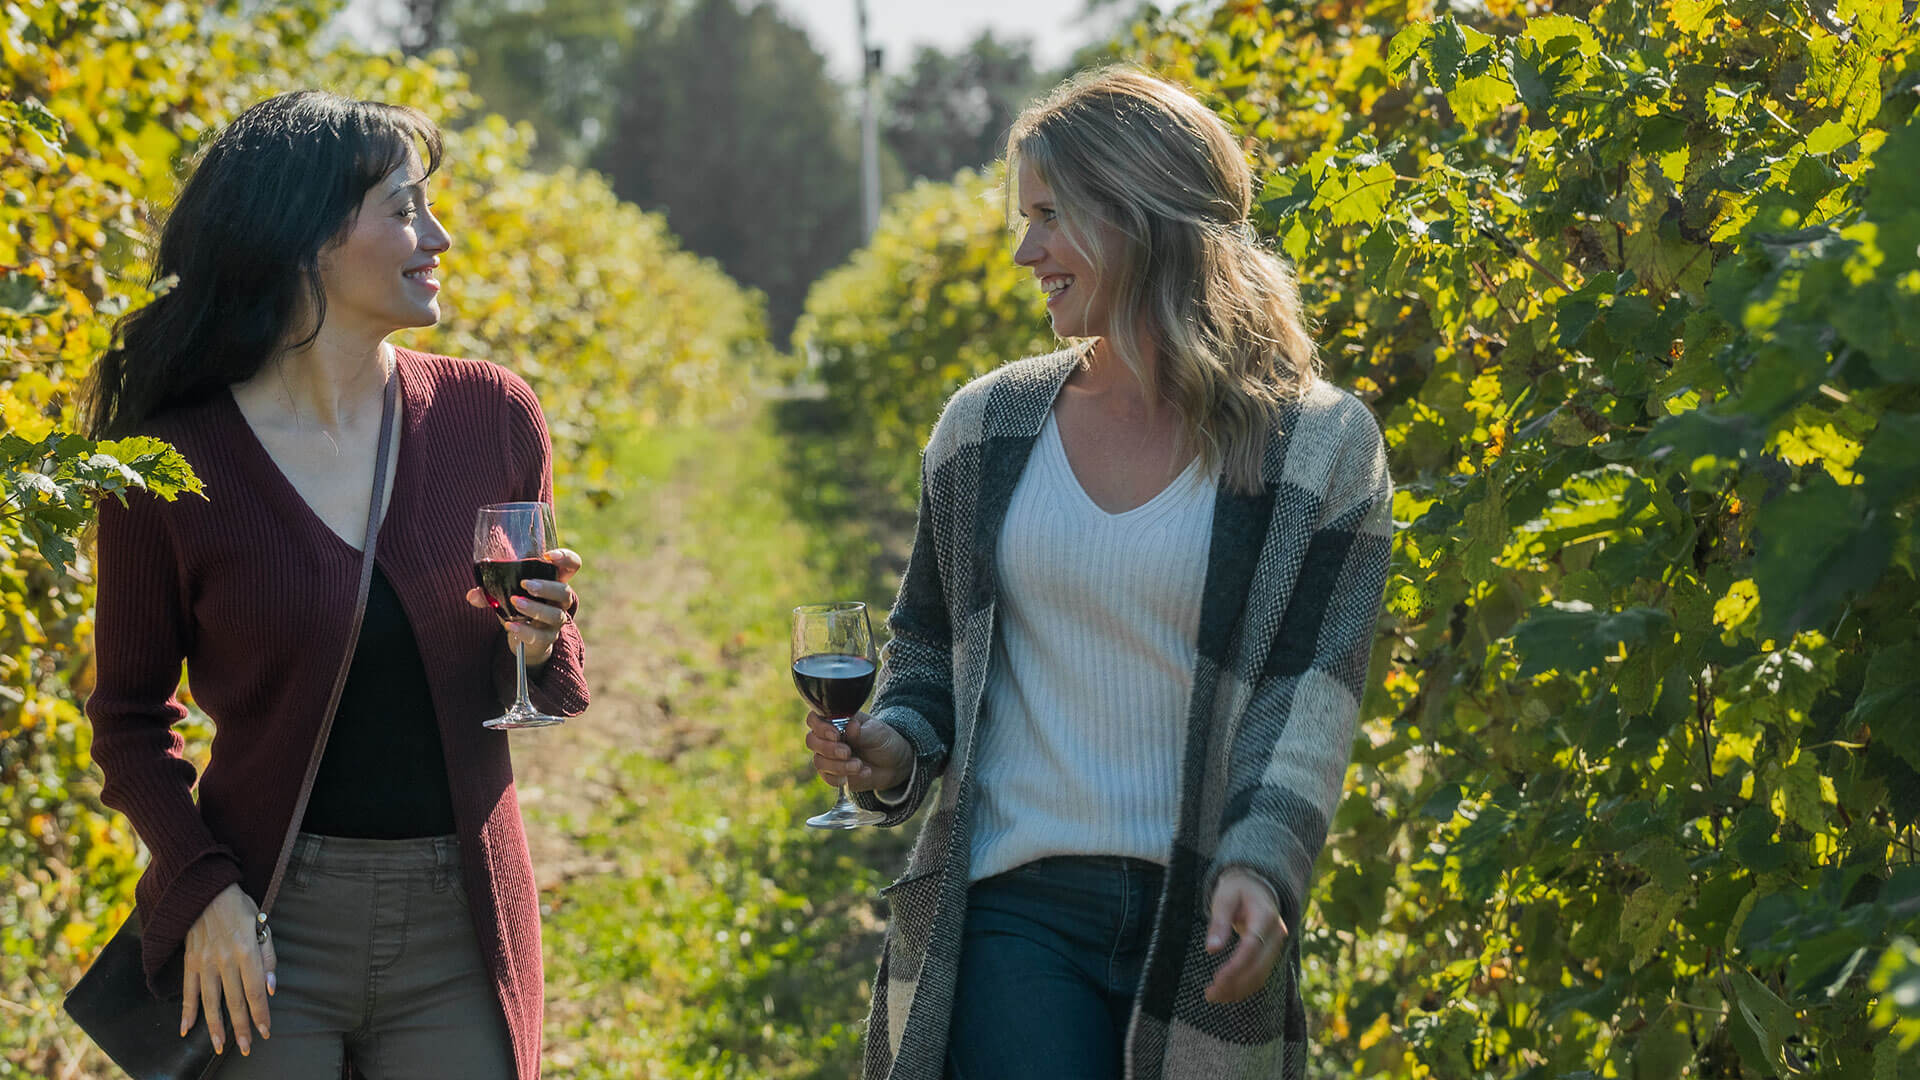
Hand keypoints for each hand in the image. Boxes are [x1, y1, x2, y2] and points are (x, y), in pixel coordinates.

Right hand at [181, 883, 274, 1055]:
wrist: (205, 892)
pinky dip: (187, 1012)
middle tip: (248, 1047)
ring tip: (220, 1047)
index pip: (255, 990)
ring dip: (216, 1027)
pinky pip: (188, 991)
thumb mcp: (262, 926)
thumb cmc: (240, 908)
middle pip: (234, 1001)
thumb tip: (270, 988)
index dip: (261, 1013)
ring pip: (210, 1002)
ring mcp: (204, 962)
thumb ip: (268, 958)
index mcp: (246, 950)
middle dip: (242, 1027)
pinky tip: (186, 1030)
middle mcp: (224, 959)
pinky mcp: (190, 962)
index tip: (266, 1031)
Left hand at [468, 547, 580, 666]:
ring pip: (555, 615)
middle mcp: (559, 602)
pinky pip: (540, 636)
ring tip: (515, 603)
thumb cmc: (517, 608)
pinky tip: (510, 626)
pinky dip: (525, 630)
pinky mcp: (546, 639)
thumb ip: (489, 593)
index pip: (572, 566)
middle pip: (565, 592)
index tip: (548, 556)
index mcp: (553, 582)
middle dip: (547, 587)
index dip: (565, 558)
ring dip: (535, 608)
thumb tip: (473, 595)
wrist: (524, 640)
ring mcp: (555, 621)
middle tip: (526, 584)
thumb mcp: (505, 595)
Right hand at [806, 710, 912, 792]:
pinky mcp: (833, 773)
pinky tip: (863, 773)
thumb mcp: (878, 732)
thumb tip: (850, 726)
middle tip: (847, 752)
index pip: (815, 719)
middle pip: (811, 741)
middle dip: (828, 749)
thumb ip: (863, 731)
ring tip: (859, 765)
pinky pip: (828, 777)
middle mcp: (828, 737)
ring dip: (839, 766)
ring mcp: (828, 756)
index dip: (820, 727)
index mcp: (836, 720)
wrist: (894, 764)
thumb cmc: (883, 740)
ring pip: (819, 762)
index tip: (836, 735)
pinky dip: (844, 777)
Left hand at [1203, 868, 1288, 1003]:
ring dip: (1239, 990)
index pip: (1252, 947)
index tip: (1217, 980)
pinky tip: (1227, 992)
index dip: (1235, 966)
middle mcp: (1277, 933)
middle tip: (1210, 994)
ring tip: (1213, 996)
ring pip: (1261, 975)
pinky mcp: (1272, 953)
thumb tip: (1211, 950)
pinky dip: (1245, 986)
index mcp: (1265, 916)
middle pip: (1259, 967)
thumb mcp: (1224, 899)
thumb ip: (1218, 923)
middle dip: (1235, 984)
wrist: (1257, 886)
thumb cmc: (1237, 890)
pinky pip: (1261, 974)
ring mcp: (1277, 945)